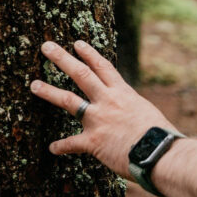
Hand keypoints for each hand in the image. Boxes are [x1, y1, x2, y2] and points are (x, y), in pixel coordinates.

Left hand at [30, 40, 177, 176]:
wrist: (161, 154)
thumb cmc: (162, 137)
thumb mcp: (147, 114)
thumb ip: (133, 110)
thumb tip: (133, 115)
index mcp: (123, 93)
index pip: (103, 67)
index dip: (89, 54)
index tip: (77, 43)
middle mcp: (108, 101)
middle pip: (81, 74)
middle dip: (62, 58)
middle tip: (46, 46)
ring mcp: (98, 119)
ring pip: (69, 100)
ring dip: (49, 92)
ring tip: (34, 85)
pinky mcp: (93, 141)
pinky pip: (72, 143)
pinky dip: (62, 146)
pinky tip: (52, 148)